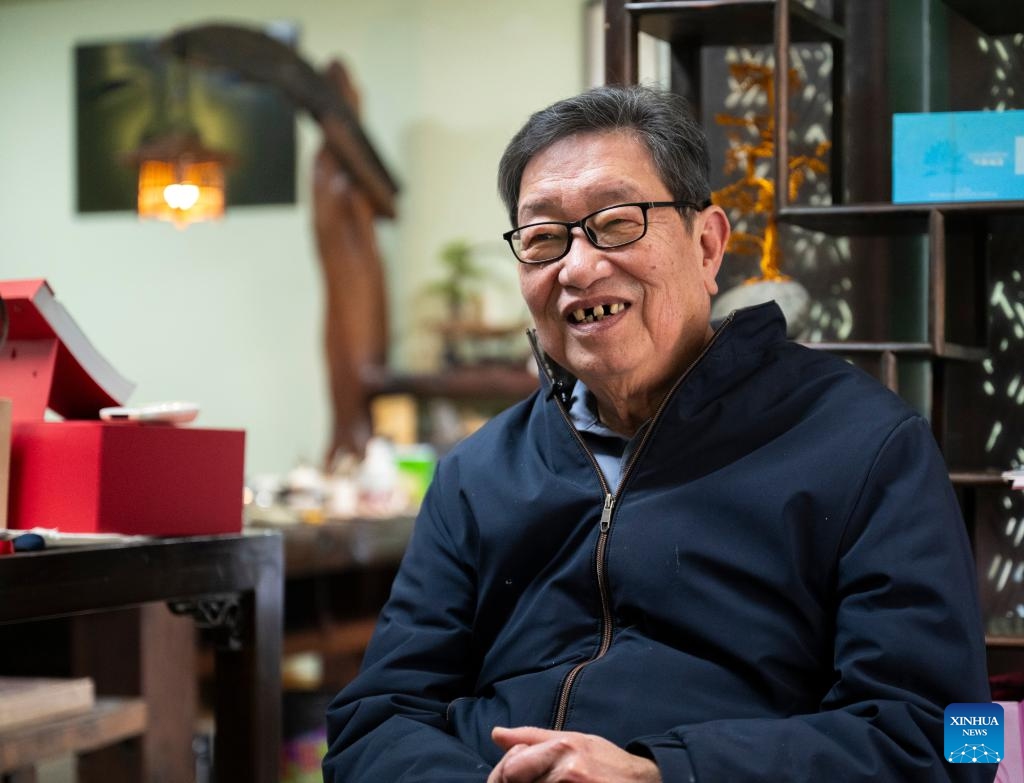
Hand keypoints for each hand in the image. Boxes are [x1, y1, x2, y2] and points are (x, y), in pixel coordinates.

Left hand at [487, 726, 660, 782]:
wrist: (647, 782)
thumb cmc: (607, 762)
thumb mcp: (573, 741)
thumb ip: (532, 739)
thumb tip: (496, 734)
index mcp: (562, 748)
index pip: (510, 769)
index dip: (505, 776)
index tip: (513, 778)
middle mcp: (568, 772)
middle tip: (537, 780)